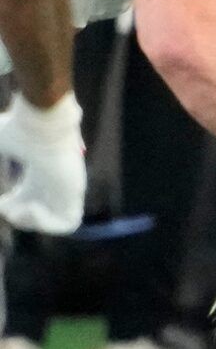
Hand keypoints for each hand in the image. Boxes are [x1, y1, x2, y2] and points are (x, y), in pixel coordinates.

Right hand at [0, 93, 84, 234]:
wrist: (41, 123)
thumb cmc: (18, 128)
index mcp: (39, 172)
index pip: (30, 198)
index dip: (13, 207)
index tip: (1, 201)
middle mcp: (54, 182)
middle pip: (42, 212)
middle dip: (20, 217)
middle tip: (6, 206)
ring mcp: (66, 188)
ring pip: (57, 221)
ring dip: (32, 224)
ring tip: (20, 210)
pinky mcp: (74, 191)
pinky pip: (69, 224)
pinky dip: (47, 225)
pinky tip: (32, 208)